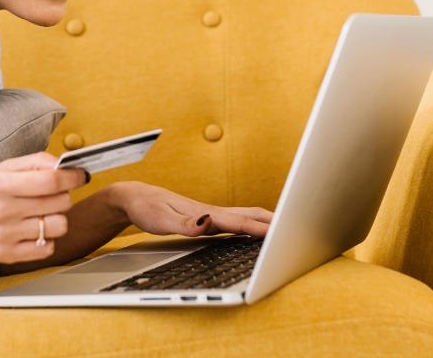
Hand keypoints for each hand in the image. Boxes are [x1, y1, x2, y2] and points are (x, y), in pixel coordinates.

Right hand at [0, 152, 87, 264]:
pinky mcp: (6, 255)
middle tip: (51, 195)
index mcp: (0, 184)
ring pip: (58, 226)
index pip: (51, 180)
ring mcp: (5, 235)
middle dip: (63, 195)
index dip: (73, 176)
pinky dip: (47, 239)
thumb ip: (32, 163)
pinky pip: (47, 248)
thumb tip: (62, 163)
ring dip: (57, 218)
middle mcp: (2, 210)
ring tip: (42, 214)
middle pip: (60, 202)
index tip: (81, 175)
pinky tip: (34, 231)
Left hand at [107, 181, 271, 238]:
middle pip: (250, 214)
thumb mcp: (160, 221)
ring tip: (285, 231)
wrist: (135, 197)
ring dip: (266, 222)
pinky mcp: (206, 218)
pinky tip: (256, 232)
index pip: (240, 223)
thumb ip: (185, 225)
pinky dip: (253, 225)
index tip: (282, 234)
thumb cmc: (146, 208)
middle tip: (297, 230)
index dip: (261, 229)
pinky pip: (236, 221)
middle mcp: (211, 212)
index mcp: (205, 213)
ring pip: (245, 215)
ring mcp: (210, 214)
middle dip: (273, 222)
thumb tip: (207, 223)